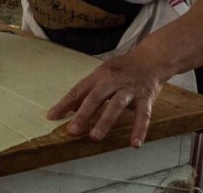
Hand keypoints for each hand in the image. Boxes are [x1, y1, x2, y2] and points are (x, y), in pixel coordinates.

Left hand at [46, 51, 163, 148]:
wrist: (151, 59)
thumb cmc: (122, 70)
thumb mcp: (102, 75)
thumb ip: (87, 92)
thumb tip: (68, 109)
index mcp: (99, 76)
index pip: (78, 90)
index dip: (64, 104)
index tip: (51, 117)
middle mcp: (113, 81)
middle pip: (96, 97)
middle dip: (83, 114)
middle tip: (72, 130)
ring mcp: (129, 89)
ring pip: (116, 105)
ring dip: (105, 121)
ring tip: (95, 137)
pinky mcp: (146, 97)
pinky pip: (144, 115)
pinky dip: (140, 130)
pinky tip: (135, 144)